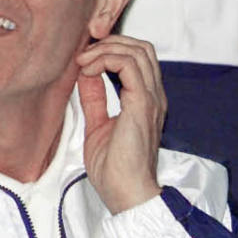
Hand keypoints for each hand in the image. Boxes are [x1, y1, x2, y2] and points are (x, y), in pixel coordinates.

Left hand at [76, 36, 165, 213]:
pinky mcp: (142, 105)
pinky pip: (128, 65)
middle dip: (110, 42)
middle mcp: (153, 97)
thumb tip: (86, 75)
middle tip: (85, 54)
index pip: (138, 59)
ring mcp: (151, 100)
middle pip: (142, 48)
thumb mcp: (97, 126)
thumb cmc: (116, 172)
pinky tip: (89, 70)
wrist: (127, 195)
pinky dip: (106, 59)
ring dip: (105, 49)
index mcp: (145, 102)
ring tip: (84, 61)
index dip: (111, 49)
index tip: (85, 58)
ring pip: (137, 51)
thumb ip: (95, 99)